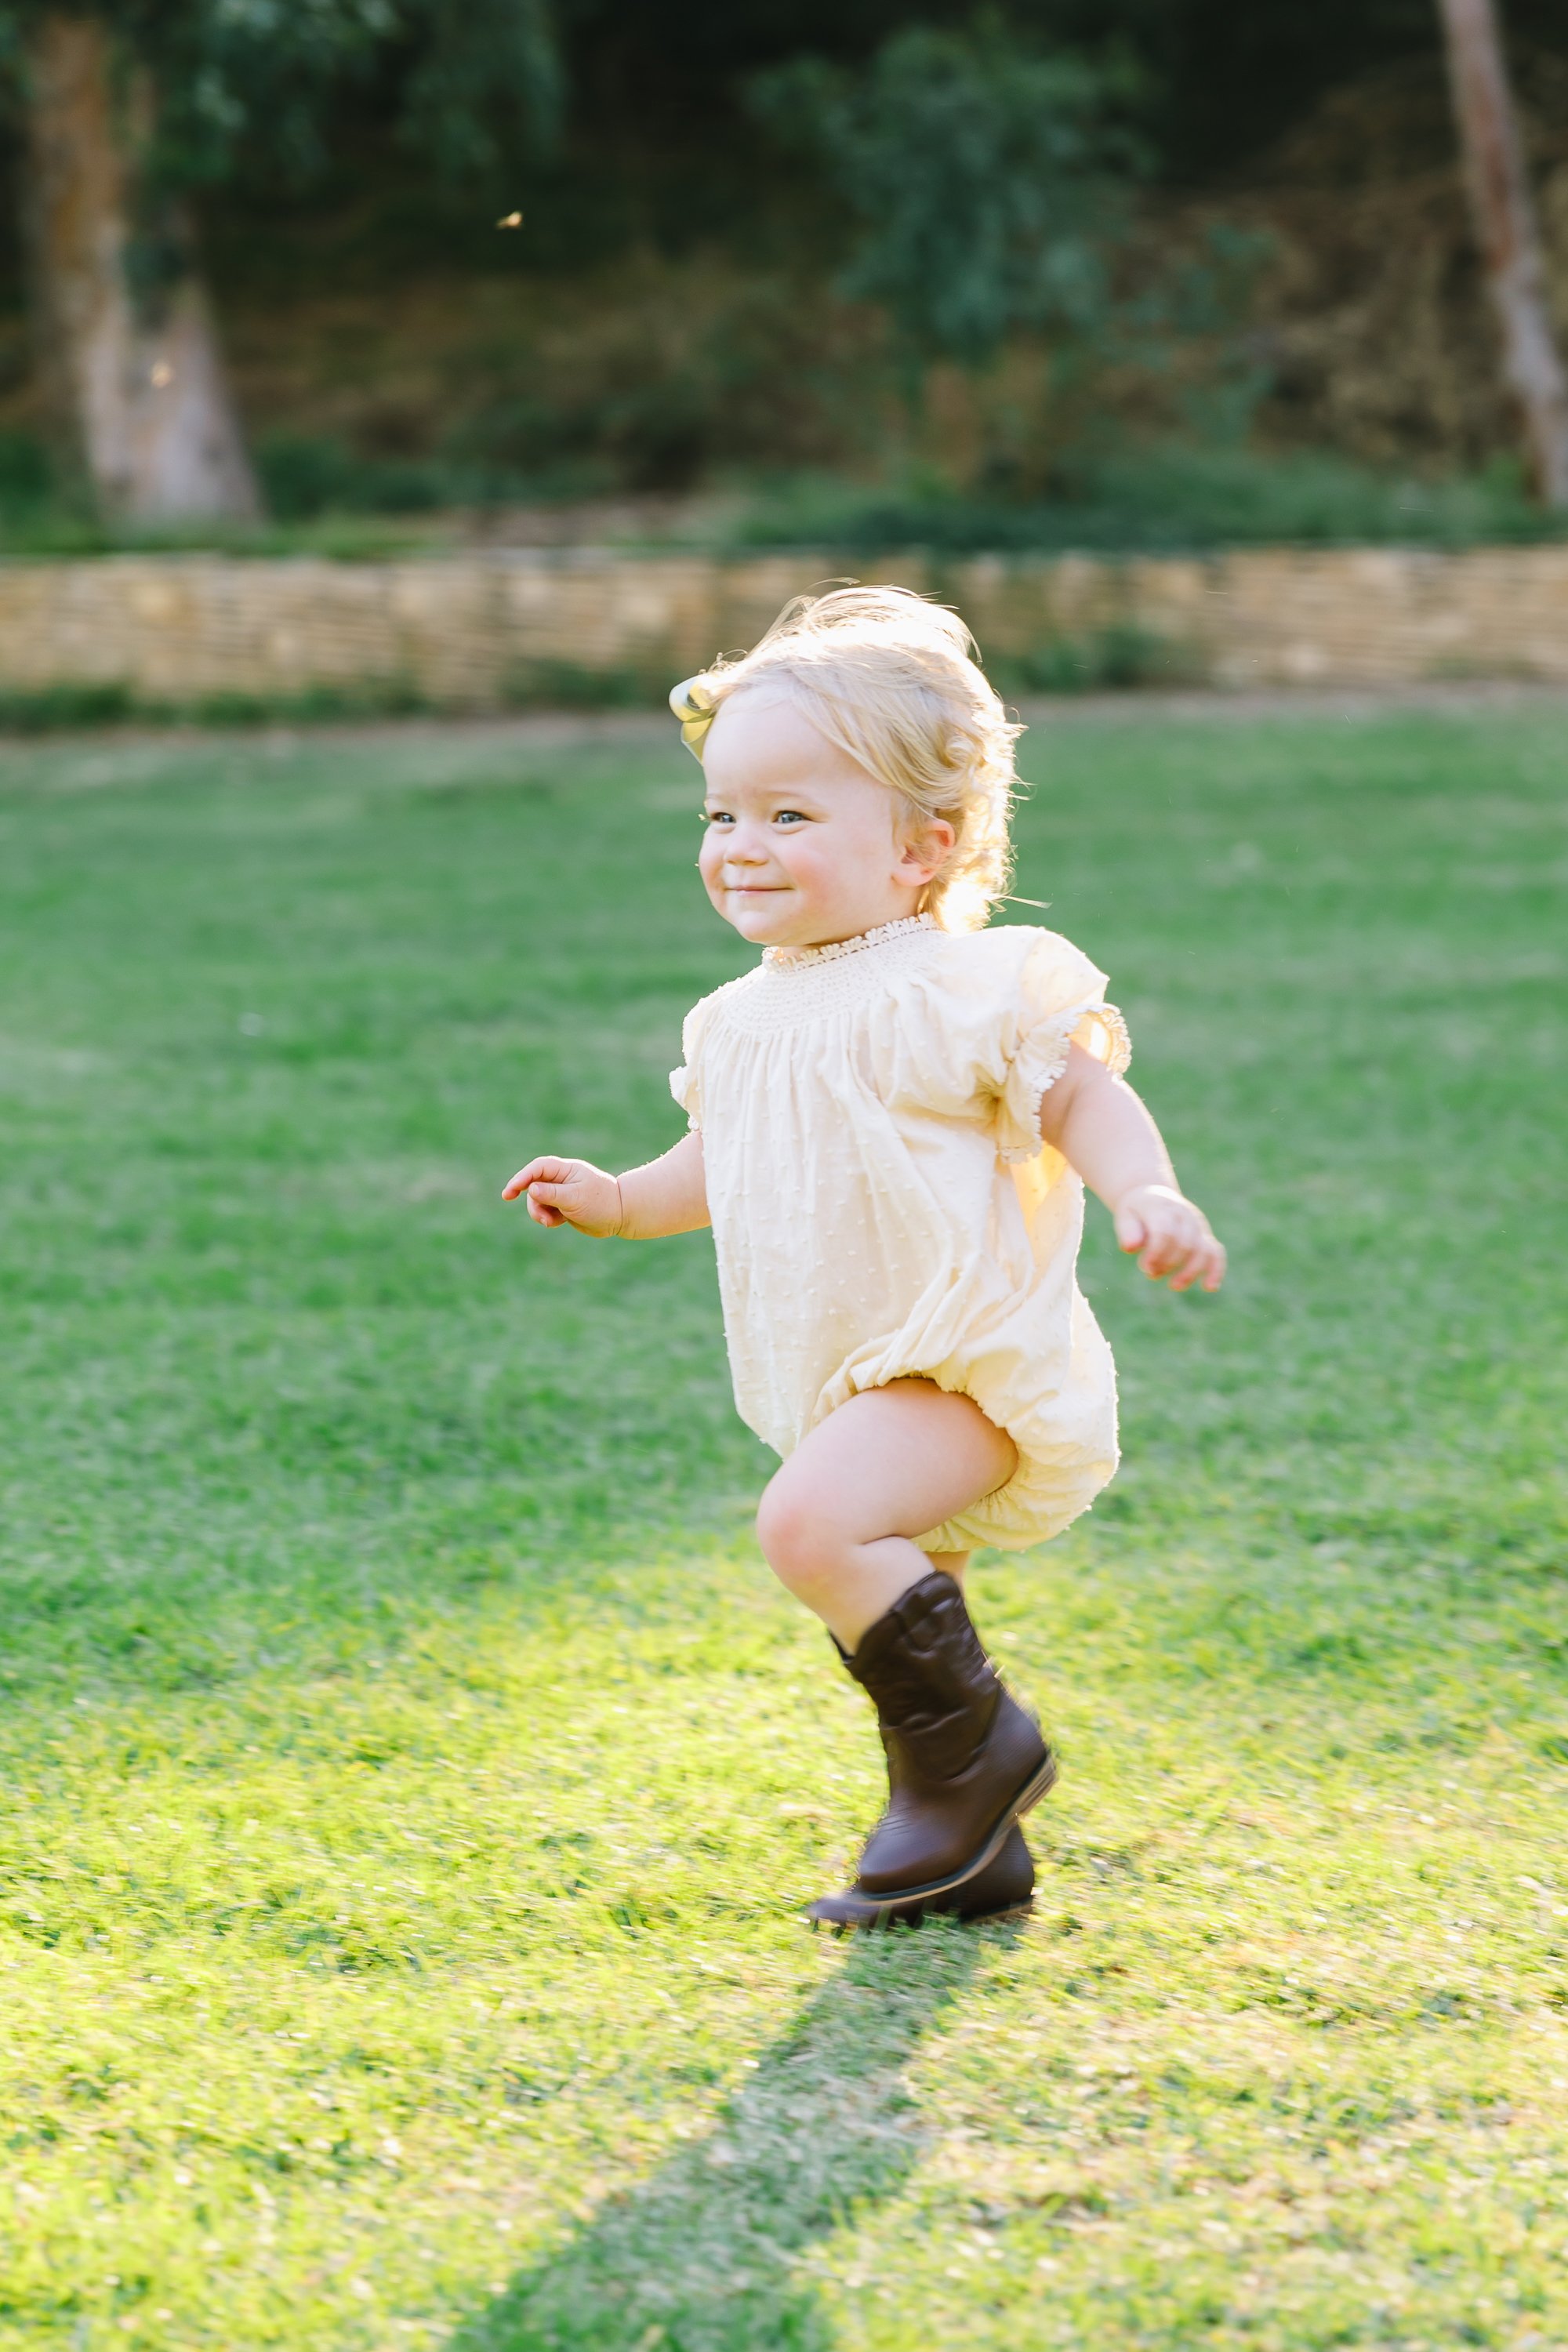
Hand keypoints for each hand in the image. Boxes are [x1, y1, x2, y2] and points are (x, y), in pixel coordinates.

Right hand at [502, 1155, 622, 1235]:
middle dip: (533, 1203)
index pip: (537, 1169)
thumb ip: (552, 1194)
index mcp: (566, 1169)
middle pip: (533, 1186)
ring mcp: (561, 1192)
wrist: (620, 1216)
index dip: (521, 1178)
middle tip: (542, 1219)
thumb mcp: (575, 1198)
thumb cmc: (601, 1203)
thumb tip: (530, 1188)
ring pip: (537, 1200)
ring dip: (539, 1213)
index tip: (510, 1193)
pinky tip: (558, 1223)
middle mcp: (562, 1178)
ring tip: (551, 1223)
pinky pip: (545, 1210)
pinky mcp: (563, 1206)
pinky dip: (547, 1218)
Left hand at [1112, 1183, 1225, 1292]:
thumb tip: (1130, 1248)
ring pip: (1202, 1250)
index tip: (1145, 1266)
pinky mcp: (1205, 1236)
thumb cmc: (1137, 1212)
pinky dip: (1216, 1270)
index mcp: (1162, 1208)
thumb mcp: (1125, 1215)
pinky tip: (1210, 1287)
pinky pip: (1216, 1253)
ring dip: (1190, 1272)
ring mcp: (1197, 1225)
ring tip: (1174, 1285)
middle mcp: (1183, 1214)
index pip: (1165, 1232)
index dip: (1156, 1252)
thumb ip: (1128, 1230)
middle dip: (1168, 1263)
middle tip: (1150, 1272)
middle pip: (1184, 1244)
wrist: (1152, 1197)